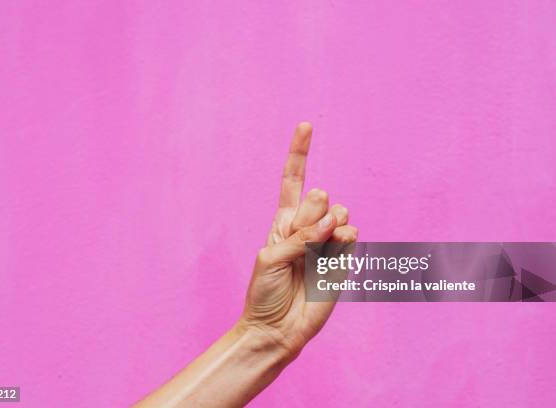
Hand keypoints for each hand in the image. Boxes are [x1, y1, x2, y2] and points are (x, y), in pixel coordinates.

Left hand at [239, 122, 357, 358]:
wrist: (278, 327)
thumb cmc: (265, 292)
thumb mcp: (270, 258)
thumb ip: (301, 235)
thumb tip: (333, 222)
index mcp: (284, 222)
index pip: (293, 181)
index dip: (300, 153)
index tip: (306, 125)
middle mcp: (307, 227)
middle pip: (319, 196)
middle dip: (313, 213)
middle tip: (303, 240)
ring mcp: (328, 242)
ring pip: (340, 212)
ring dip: (330, 226)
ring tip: (318, 250)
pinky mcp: (344, 259)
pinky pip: (352, 235)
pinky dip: (344, 240)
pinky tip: (335, 254)